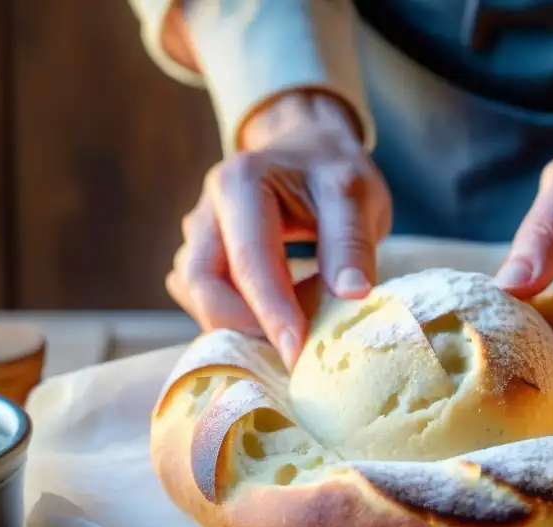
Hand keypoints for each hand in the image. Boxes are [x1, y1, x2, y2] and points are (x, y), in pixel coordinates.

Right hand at [166, 92, 391, 369]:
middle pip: (202, 285)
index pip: (249, 261)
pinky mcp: (203, 260)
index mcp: (240, 186)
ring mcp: (198, 238)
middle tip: (296, 349)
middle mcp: (206, 212)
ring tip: (297, 324)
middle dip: (245, 326)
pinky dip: (240, 319)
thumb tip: (352, 295)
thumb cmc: (331, 170)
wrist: (307, 147)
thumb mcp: (355, 195)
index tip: (299, 353)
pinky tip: (281, 316)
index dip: (272, 313)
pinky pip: (208, 301)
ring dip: (241, 325)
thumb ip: (351, 242)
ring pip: (199, 298)